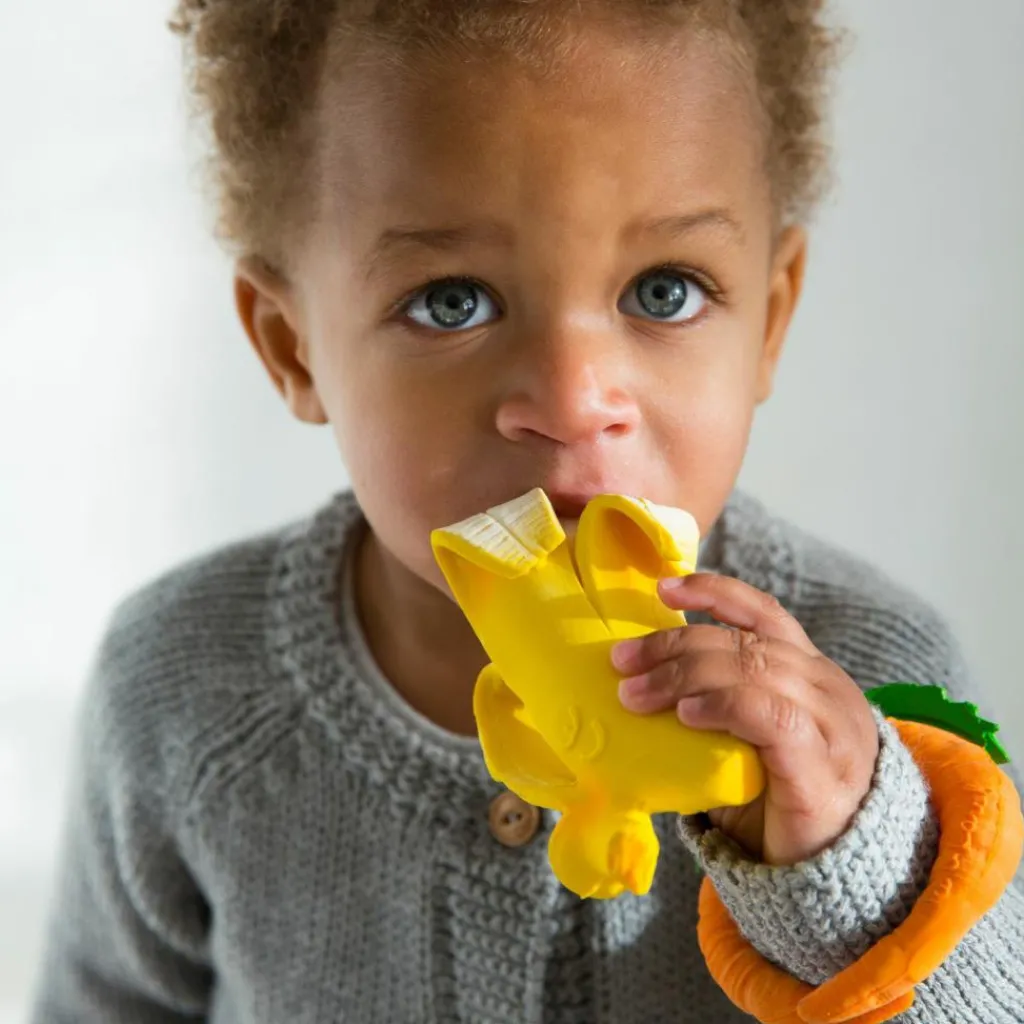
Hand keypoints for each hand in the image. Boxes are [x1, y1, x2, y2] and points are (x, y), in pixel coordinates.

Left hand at [610, 573, 879, 865]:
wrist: (827, 874)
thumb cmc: (775, 801)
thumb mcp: (743, 739)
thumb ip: (714, 704)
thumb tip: (637, 683)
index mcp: (807, 671)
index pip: (763, 613)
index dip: (713, 592)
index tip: (663, 590)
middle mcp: (825, 686)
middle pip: (743, 642)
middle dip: (674, 645)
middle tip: (622, 662)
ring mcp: (829, 723)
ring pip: (752, 670)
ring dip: (683, 675)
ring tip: (637, 694)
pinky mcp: (821, 765)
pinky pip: (769, 715)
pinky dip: (722, 705)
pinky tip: (687, 714)